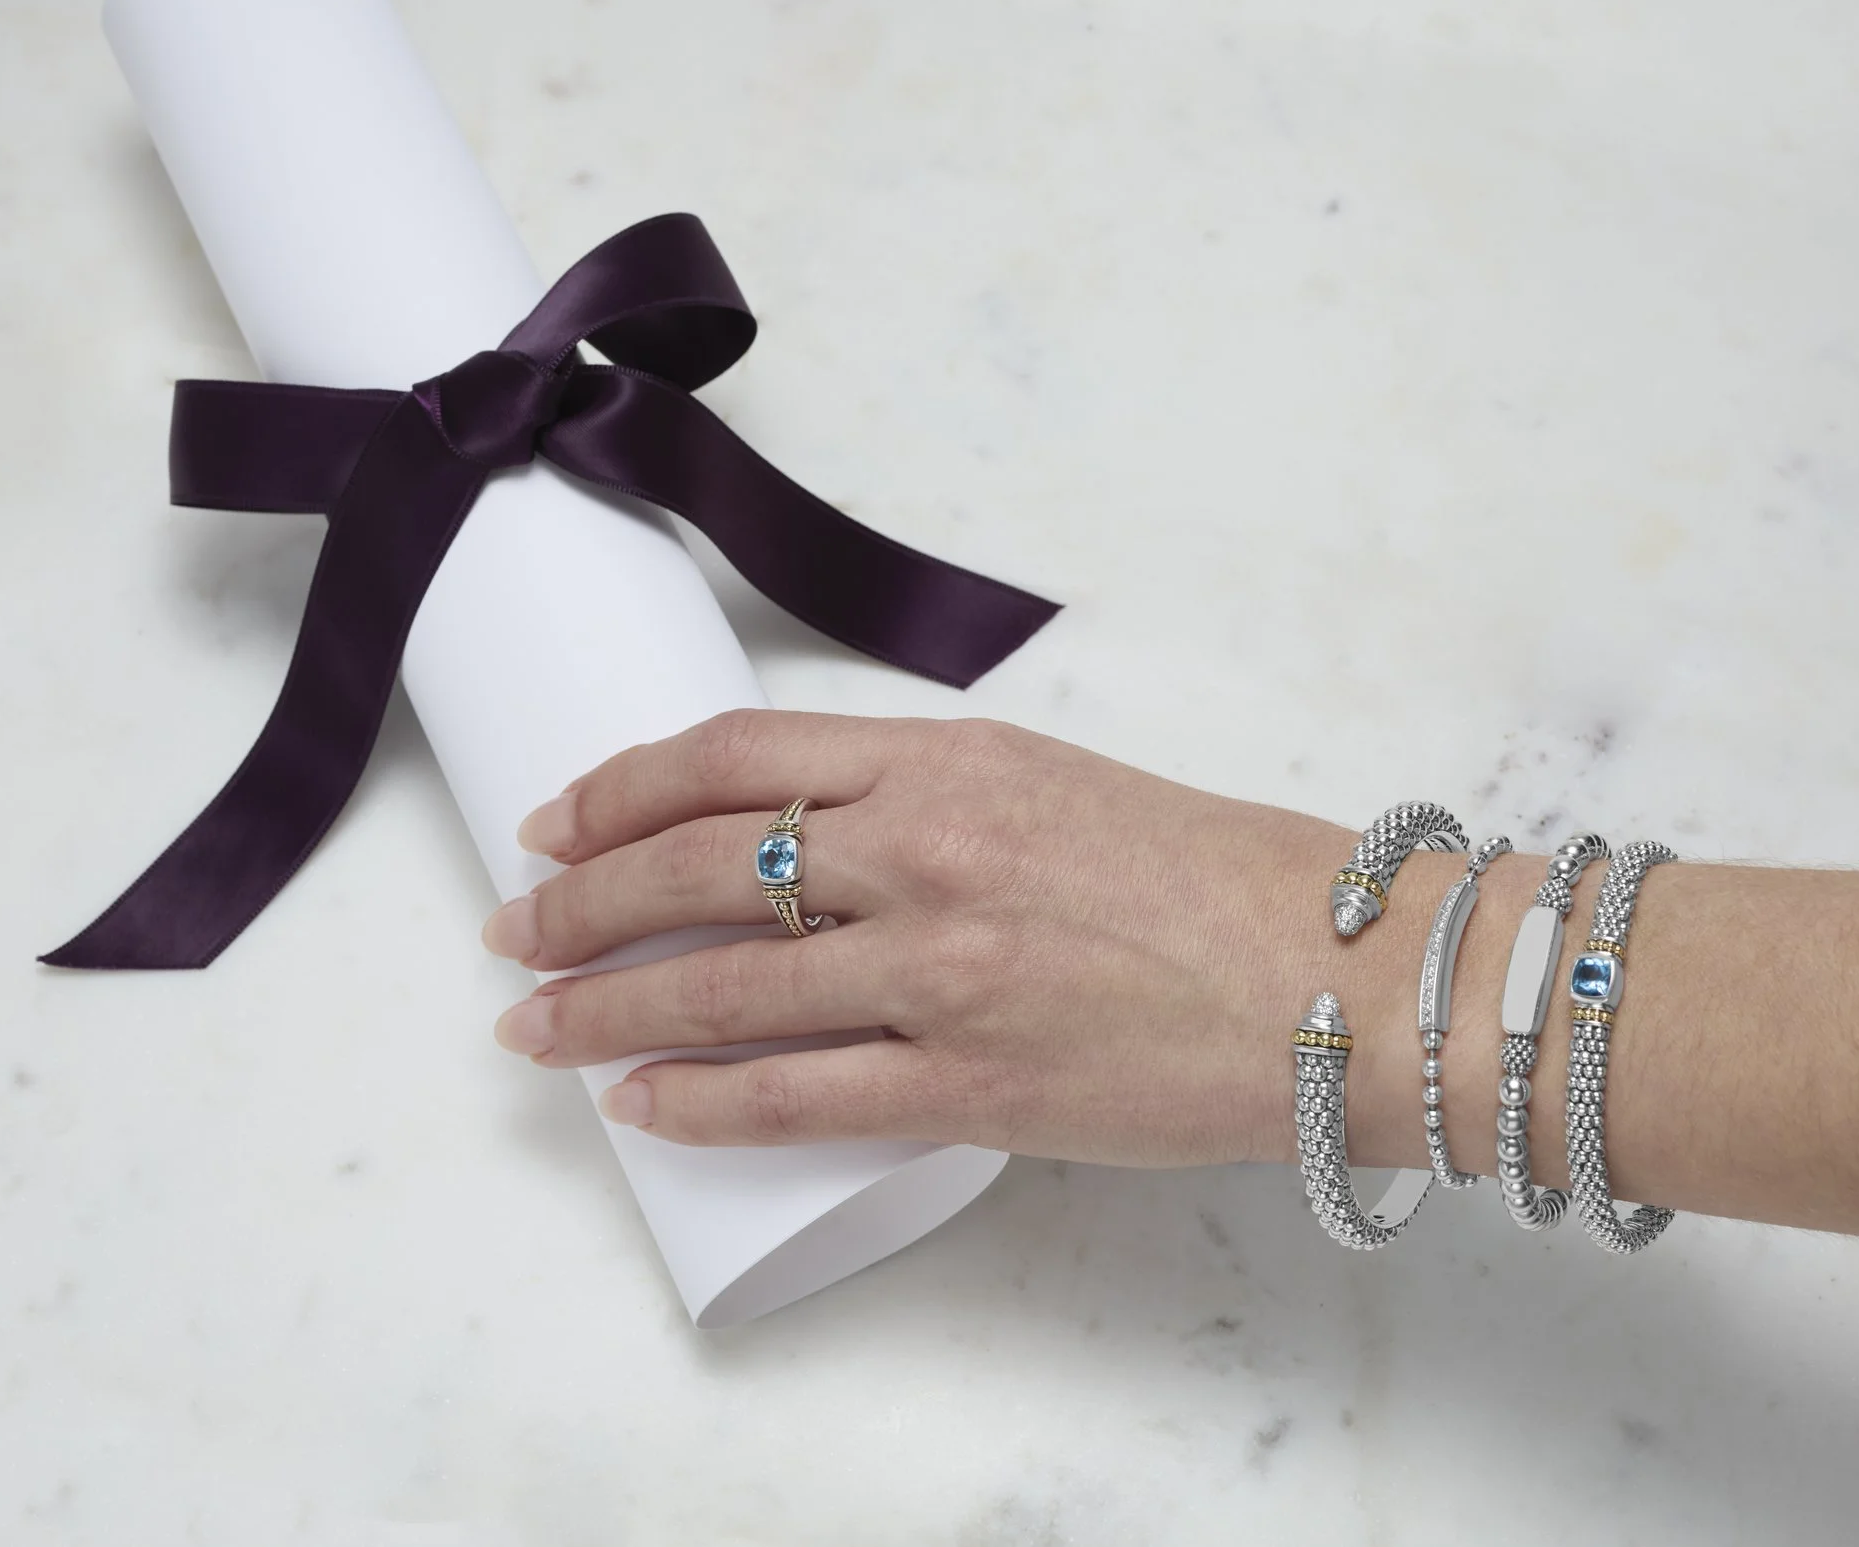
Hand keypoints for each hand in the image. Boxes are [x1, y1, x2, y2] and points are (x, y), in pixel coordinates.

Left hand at [479, 711, 1388, 1164]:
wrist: (1343, 976)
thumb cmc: (1220, 881)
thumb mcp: (1060, 785)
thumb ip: (938, 799)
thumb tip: (820, 839)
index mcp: (952, 759)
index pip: (737, 755)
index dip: (621, 787)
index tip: (559, 817)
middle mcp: (929, 850)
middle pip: (696, 864)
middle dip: (579, 896)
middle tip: (515, 925)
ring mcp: (941, 970)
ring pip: (721, 983)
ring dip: (602, 1006)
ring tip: (536, 1027)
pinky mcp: (970, 1082)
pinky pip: (792, 1097)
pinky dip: (696, 1101)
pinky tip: (639, 1102)